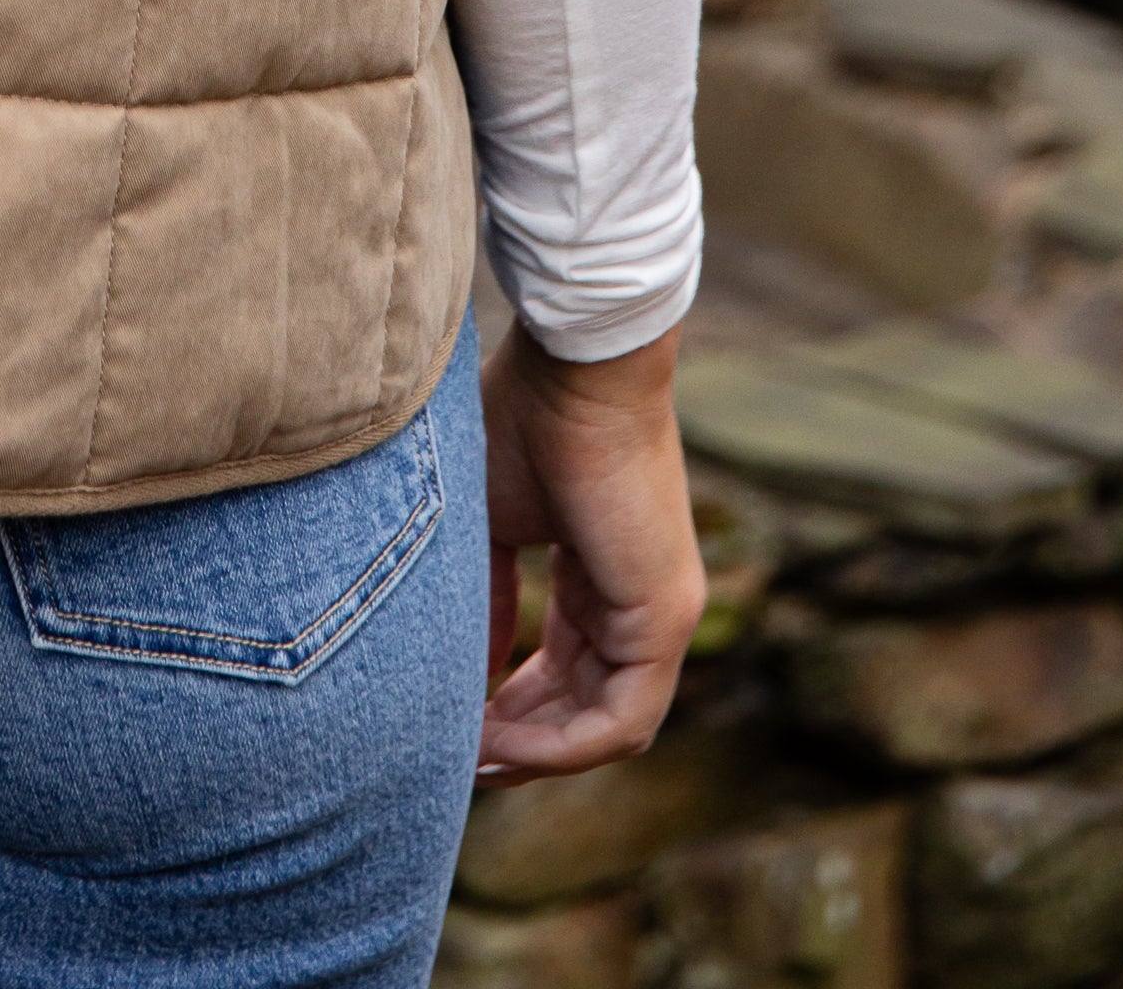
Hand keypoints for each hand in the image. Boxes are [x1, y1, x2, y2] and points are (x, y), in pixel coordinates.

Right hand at [478, 321, 704, 777]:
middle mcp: (643, 603)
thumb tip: (465, 671)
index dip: (514, 705)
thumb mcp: (492, 521)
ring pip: (608, 726)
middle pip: (588, 707)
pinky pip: (622, 720)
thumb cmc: (527, 419)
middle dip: (523, 739)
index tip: (456, 721)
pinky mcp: (666, 619)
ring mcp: (663, 615)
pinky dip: (563, 744)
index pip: (568, 668)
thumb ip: (487, 596)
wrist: (576, 367)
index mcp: (604, 575)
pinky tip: (502, 740)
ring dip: (539, 751)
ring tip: (472, 754)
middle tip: (459, 755)